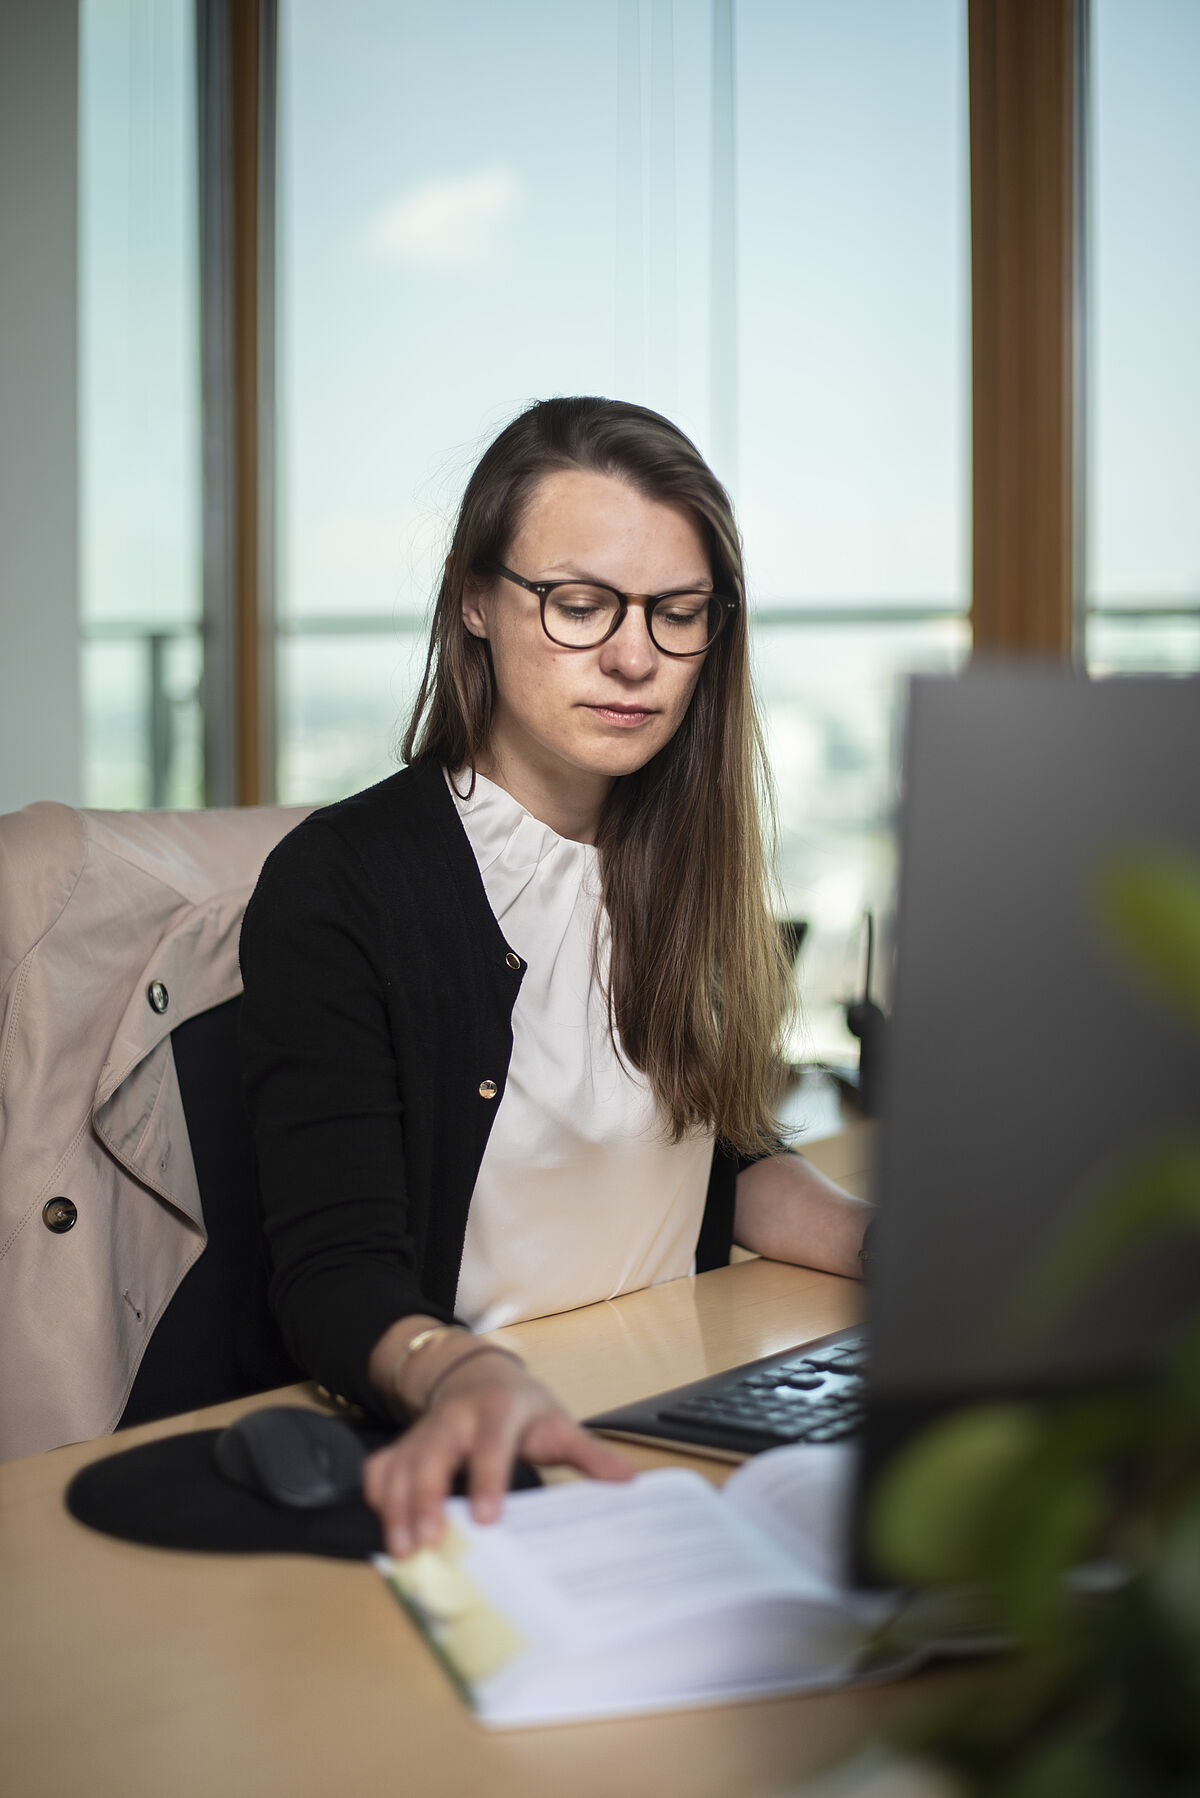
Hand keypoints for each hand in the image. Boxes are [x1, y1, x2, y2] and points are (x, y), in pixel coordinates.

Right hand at [363, 1347, 633, 1556]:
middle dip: (425, 1499)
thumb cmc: (521, 1406)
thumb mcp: (557, 1422)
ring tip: (401, 1549)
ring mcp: (423, 1430)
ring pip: (401, 1463)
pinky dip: (377, 1493)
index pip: (492, 1444)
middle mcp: (454, 1418)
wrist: (476, 1372)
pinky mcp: (402, 1444)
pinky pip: (381, 1466)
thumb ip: (588, 1454)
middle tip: (426, 1544)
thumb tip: (628, 1480)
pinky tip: (383, 1524)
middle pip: (433, 1455)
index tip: (488, 1519)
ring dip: (396, 1506)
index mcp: (497, 1411)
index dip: (488, 1479)